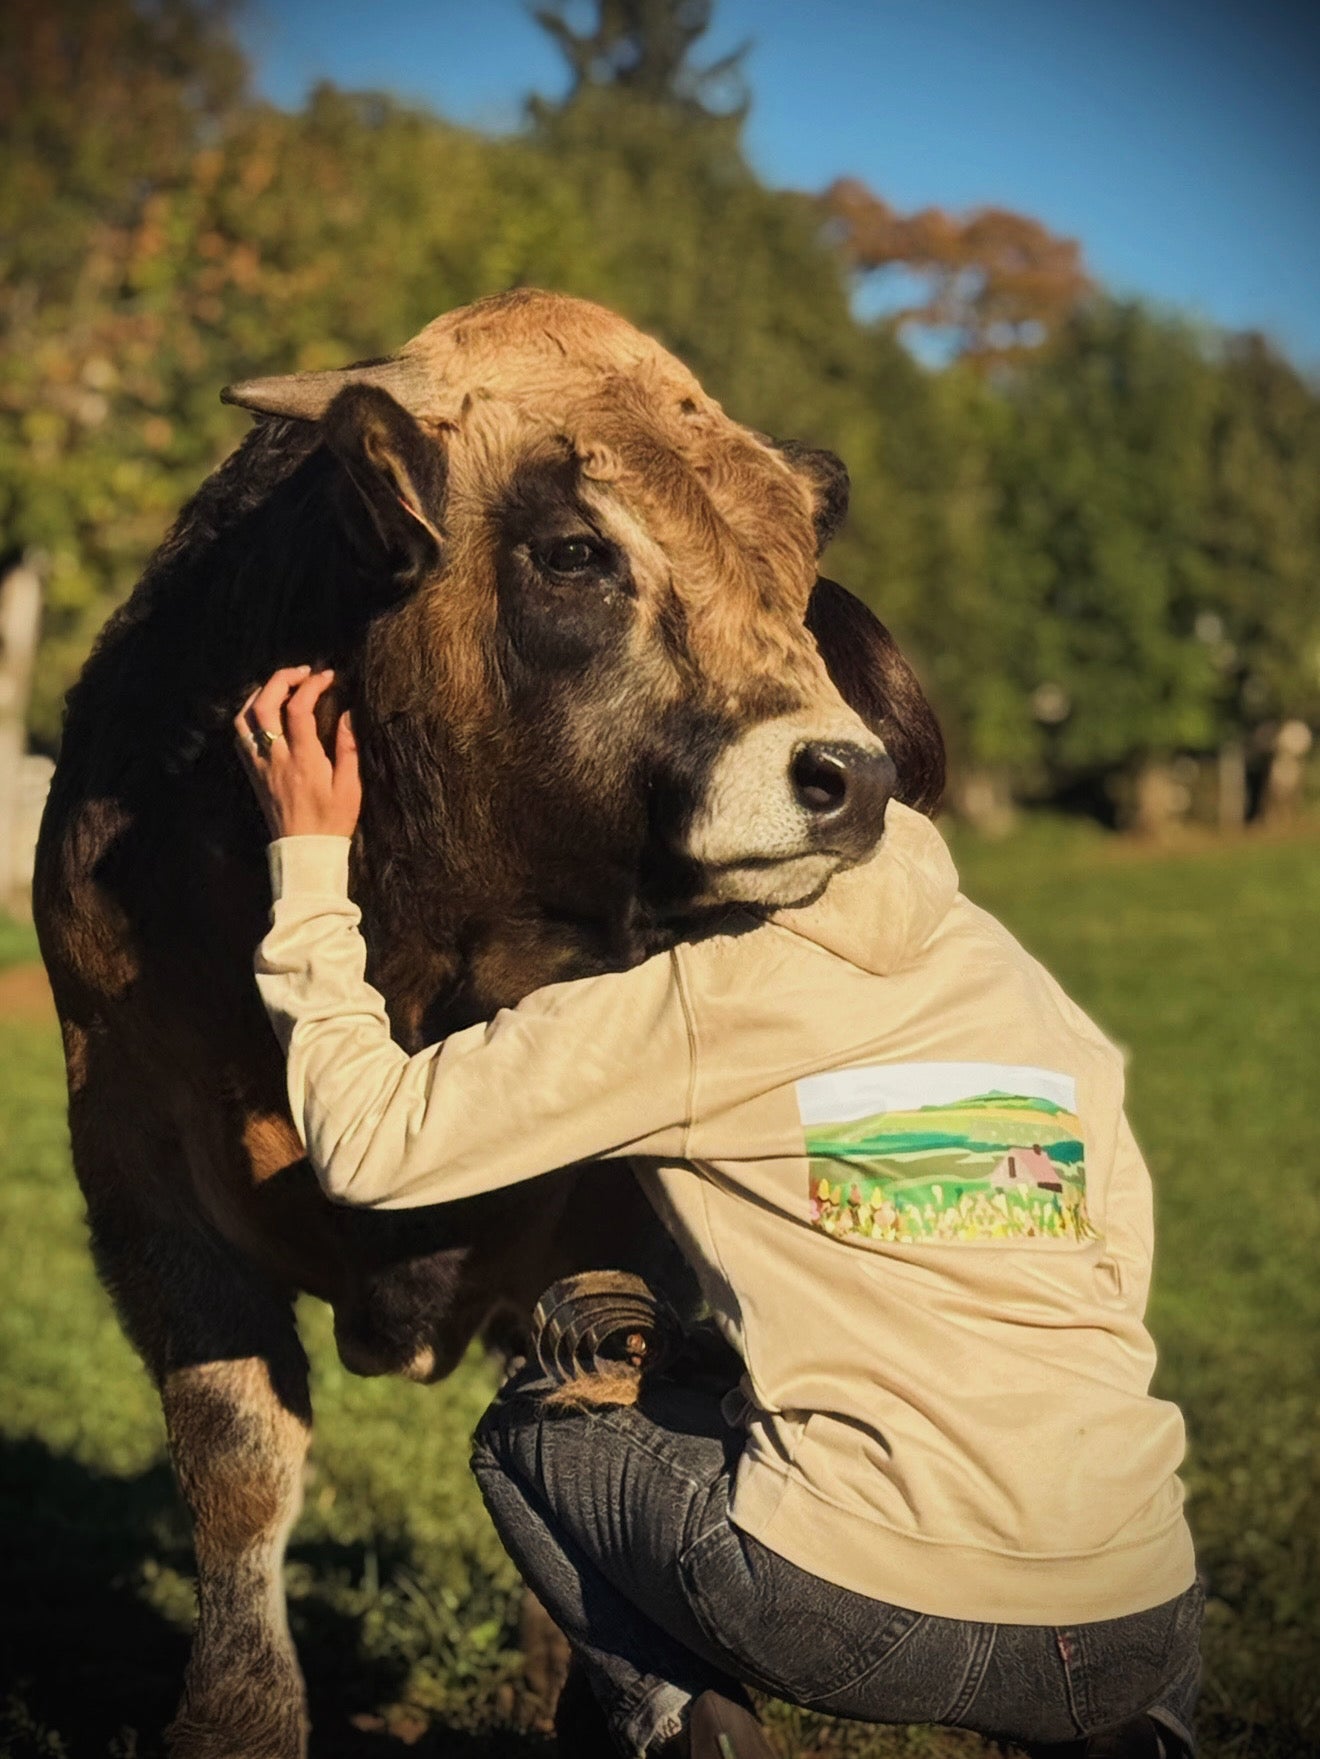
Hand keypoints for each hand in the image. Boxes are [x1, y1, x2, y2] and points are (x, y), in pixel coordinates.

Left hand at [234, 666, 360, 840]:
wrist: (304, 852)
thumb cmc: (332, 822)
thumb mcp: (350, 787)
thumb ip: (347, 748)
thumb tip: (348, 715)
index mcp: (303, 760)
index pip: (299, 709)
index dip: (312, 685)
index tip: (328, 676)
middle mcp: (276, 758)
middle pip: (265, 705)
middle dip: (282, 679)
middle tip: (304, 673)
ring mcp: (259, 764)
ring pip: (245, 718)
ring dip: (261, 694)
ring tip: (282, 687)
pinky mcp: (252, 772)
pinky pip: (240, 736)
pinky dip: (250, 715)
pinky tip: (266, 712)